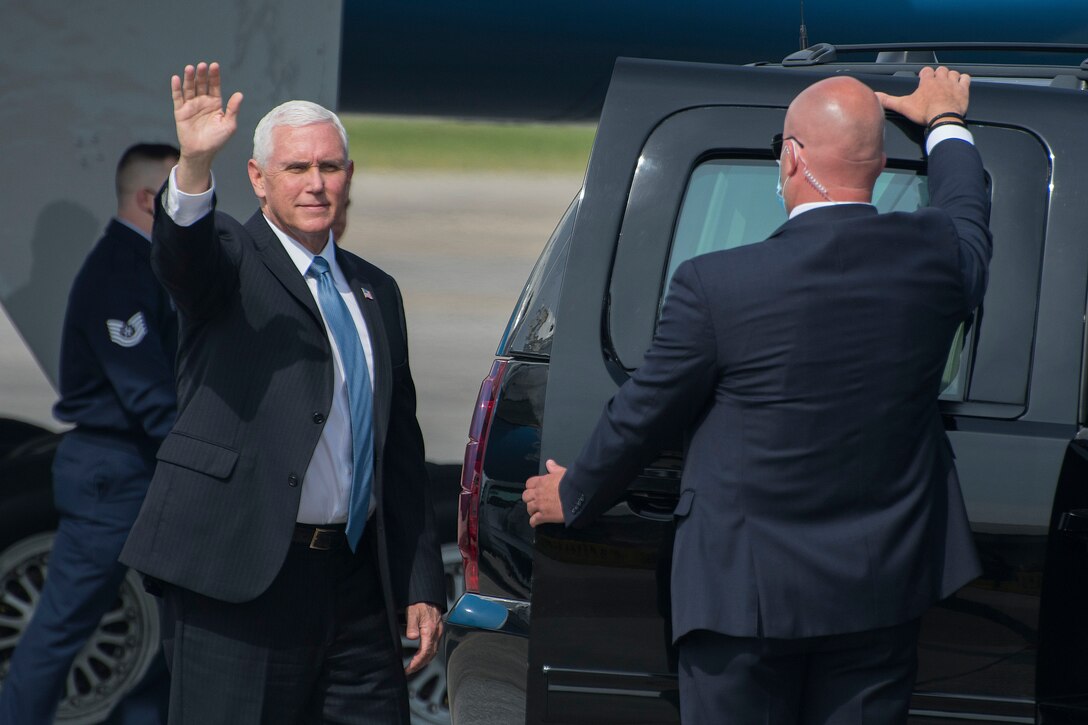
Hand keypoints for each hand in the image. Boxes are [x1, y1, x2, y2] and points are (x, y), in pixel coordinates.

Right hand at [171, 62, 243, 192]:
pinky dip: (176, 88)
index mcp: (215, 104)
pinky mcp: (180, 111)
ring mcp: (191, 105)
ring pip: (189, 88)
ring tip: (190, 68)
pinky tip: (177, 78)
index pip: (214, 86)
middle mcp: (203, 102)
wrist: (201, 152)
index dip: (214, 76)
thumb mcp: (229, 125)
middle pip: (202, 84)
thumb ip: (233, 109)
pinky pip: (178, 97)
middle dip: (202, 75)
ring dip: (189, 78)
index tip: (214, 66)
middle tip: (202, 65)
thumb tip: (239, 94)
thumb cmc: (217, 140)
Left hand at [404, 602, 442, 674]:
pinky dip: (428, 654)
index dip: (417, 662)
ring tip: (415, 666)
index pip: (425, 652)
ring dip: (425, 661)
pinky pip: (435, 646)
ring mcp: (438, 632)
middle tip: (409, 671)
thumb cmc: (420, 603)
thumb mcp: (412, 612)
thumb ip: (411, 626)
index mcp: (430, 630)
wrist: (429, 595)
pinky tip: (423, 656)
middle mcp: (436, 633)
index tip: (408, 669)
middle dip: (420, 665)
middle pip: (430, 655)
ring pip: (434, 652)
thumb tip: (412, 638)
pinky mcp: (438, 630)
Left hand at [523, 459, 566, 527]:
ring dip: (531, 510)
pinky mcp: (544, 516)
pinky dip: (534, 522)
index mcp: (542, 481)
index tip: (534, 490)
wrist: (576, 496)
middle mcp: (539, 493)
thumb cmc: (571, 484)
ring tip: (535, 512)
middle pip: (525, 496)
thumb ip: (554, 468)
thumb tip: (549, 463)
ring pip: (529, 508)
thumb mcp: (562, 472)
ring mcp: (540, 505)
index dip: (531, 487)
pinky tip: (535, 523)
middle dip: (529, 499)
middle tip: (534, 501)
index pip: (529, 483)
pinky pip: (534, 520)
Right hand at [876, 66, 969, 126]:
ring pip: (953, 72)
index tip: (923, 78)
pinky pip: (966, 78)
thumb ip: (888, 100)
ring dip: (951, 76)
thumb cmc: (924, 113)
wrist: (942, 118)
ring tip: (947, 82)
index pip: (926, 70)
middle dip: (938, 74)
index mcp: (927, 82)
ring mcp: (953, 84)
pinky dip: (963, 79)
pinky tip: (960, 84)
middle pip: (940, 69)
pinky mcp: (963, 90)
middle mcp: (940, 80)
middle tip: (936, 81)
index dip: (924, 74)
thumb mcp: (903, 106)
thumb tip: (875, 96)